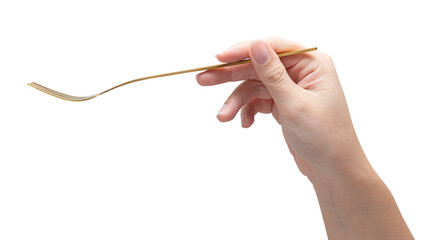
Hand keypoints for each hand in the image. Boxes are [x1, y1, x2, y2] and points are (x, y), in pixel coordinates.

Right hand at [196, 37, 367, 181]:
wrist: (332, 169)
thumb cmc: (325, 137)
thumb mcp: (295, 104)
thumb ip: (273, 75)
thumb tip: (256, 46)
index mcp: (312, 64)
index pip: (272, 48)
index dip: (243, 50)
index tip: (218, 58)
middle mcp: (301, 72)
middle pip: (258, 66)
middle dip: (230, 76)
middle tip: (203, 79)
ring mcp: (290, 88)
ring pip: (254, 86)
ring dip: (237, 101)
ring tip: (222, 117)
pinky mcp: (283, 104)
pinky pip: (258, 101)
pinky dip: (248, 111)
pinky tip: (245, 123)